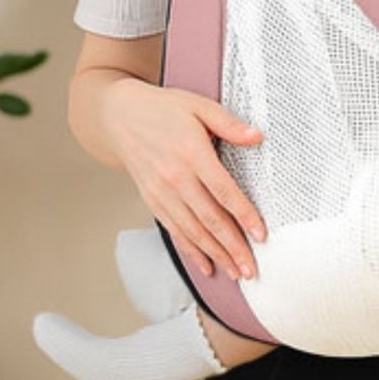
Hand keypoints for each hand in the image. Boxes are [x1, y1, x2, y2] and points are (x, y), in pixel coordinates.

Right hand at [103, 77, 266, 280]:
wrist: (118, 116)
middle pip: (209, 219)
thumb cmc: (163, 109)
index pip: (223, 191)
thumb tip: (257, 136)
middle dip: (232, 247)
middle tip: (252, 269)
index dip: (243, 215)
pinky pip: (175, 231)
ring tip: (235, 273)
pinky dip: (191, 250)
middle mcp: (175, 178)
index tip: (260, 234)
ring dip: (215, 254)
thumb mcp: (199, 106)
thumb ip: (229, 123)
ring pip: (192, 231)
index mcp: (191, 153)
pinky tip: (206, 265)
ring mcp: (161, 193)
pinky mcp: (152, 201)